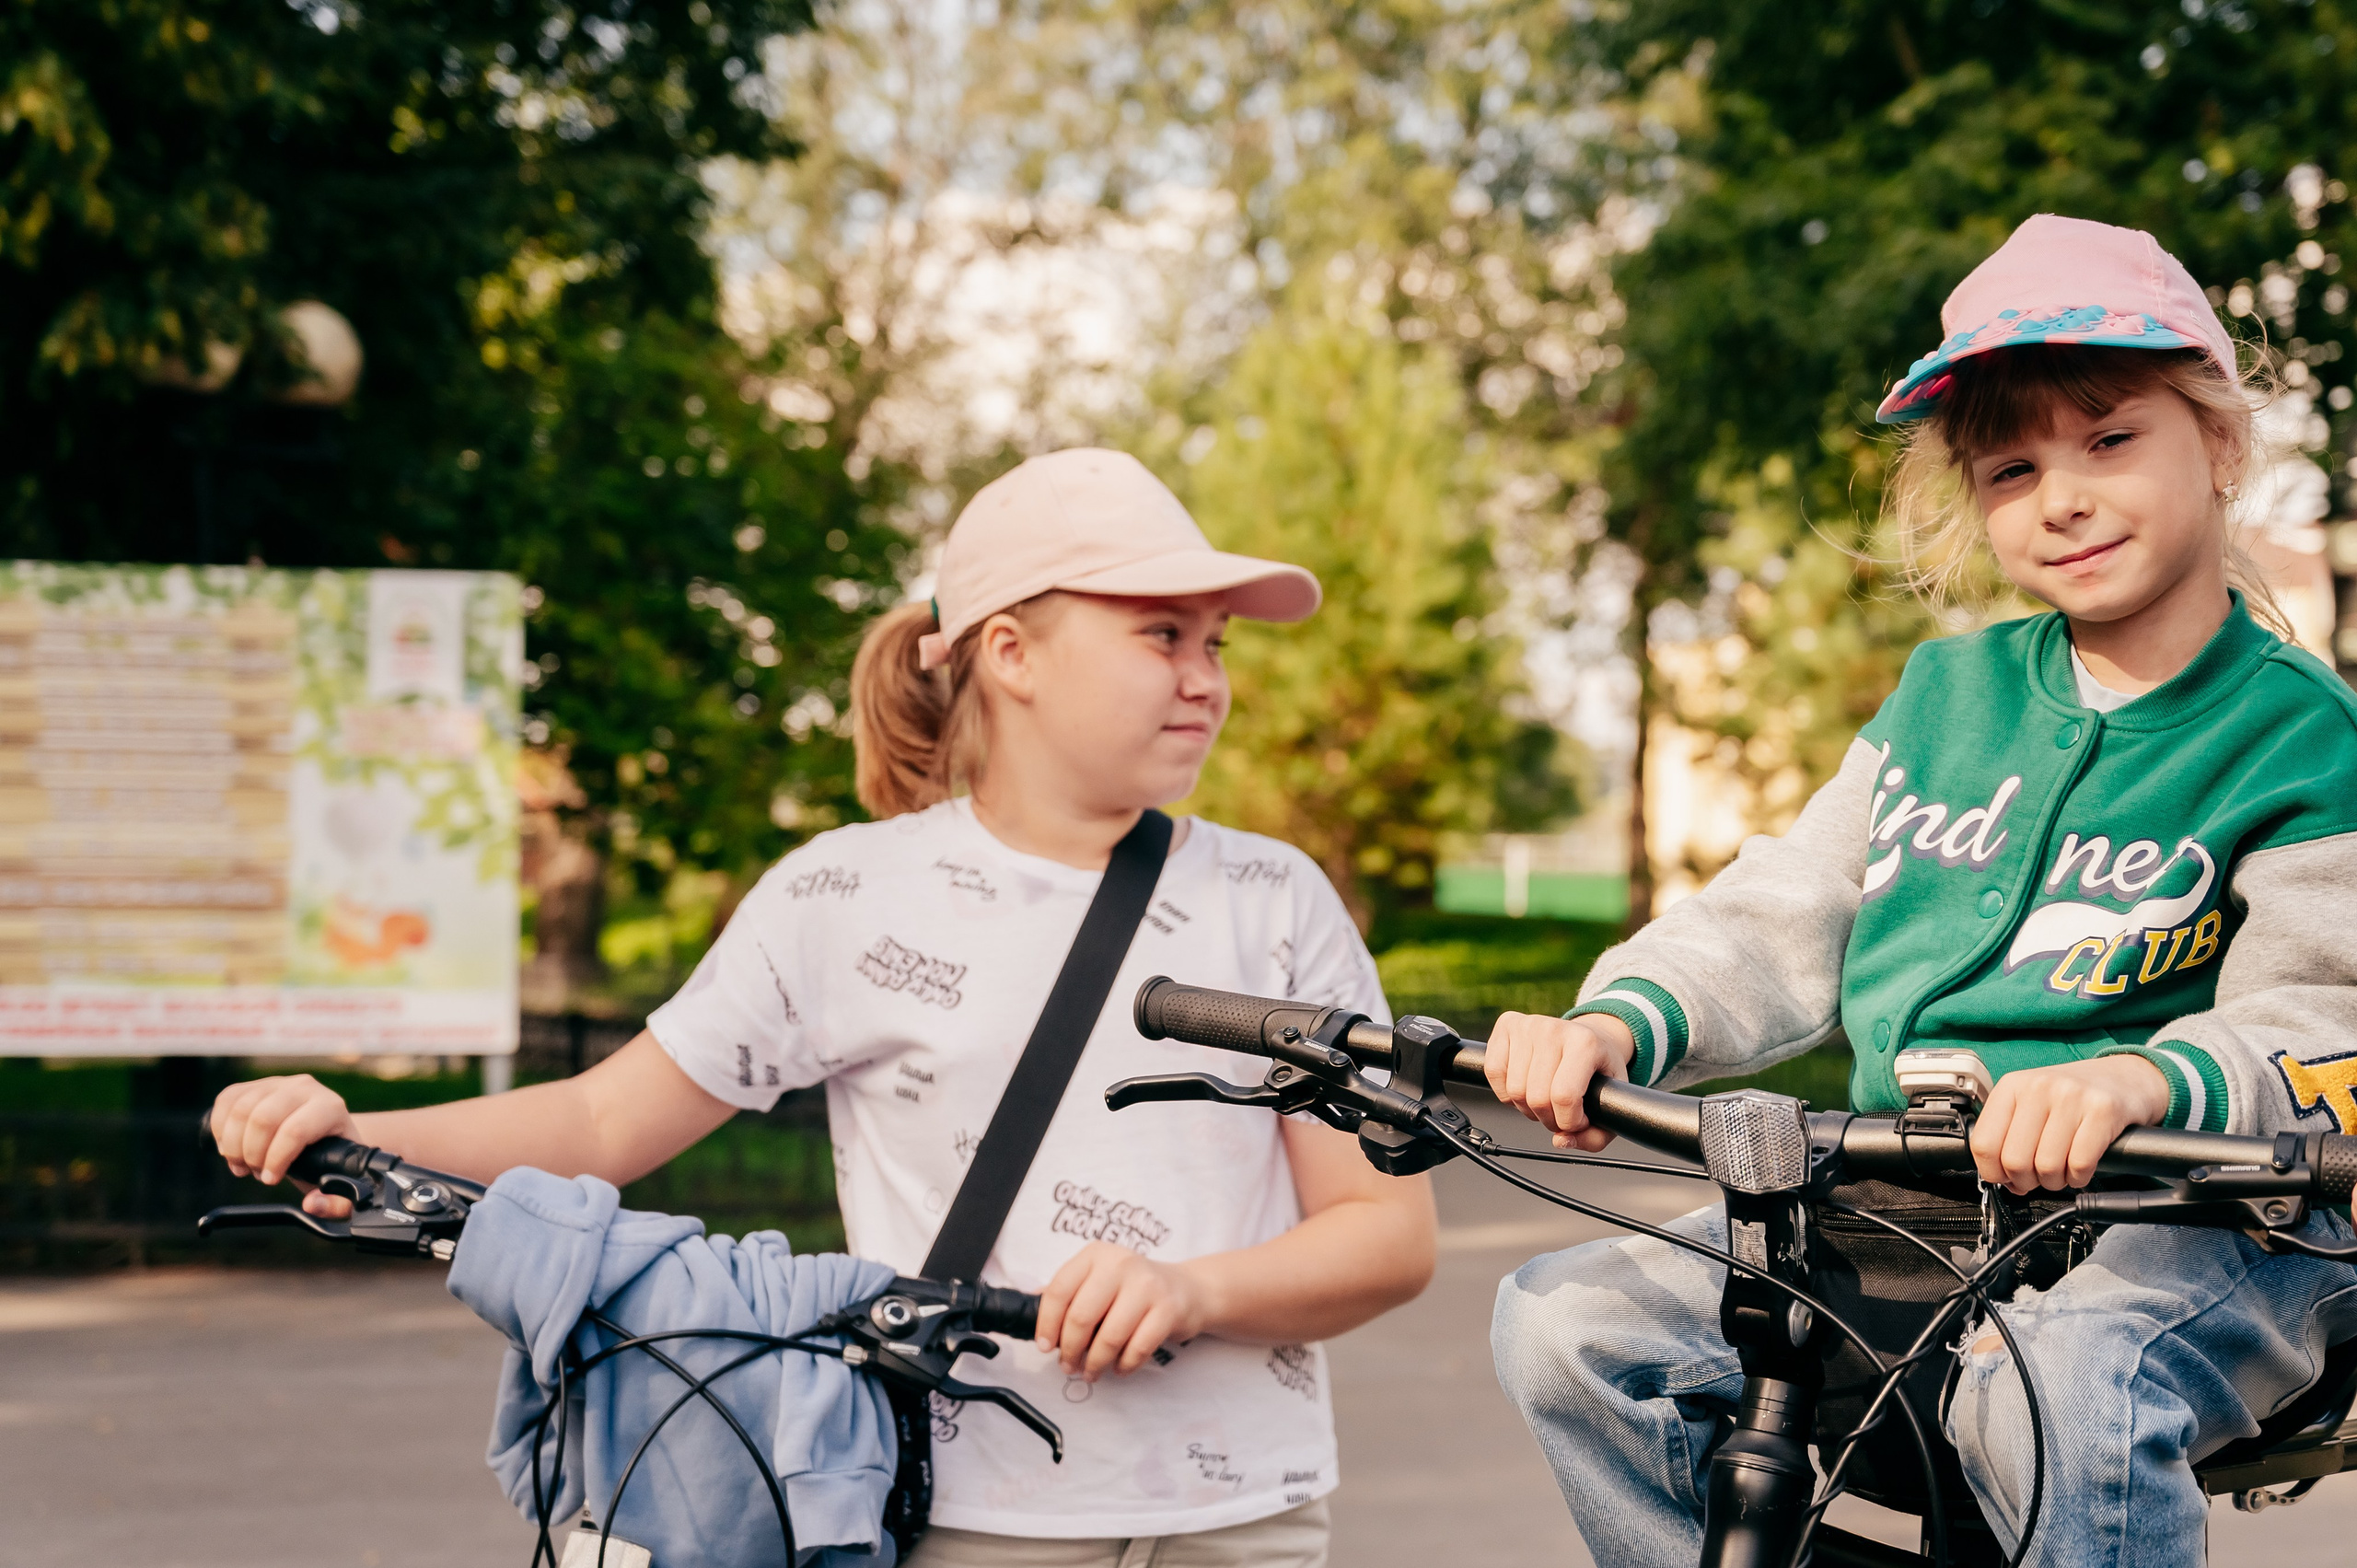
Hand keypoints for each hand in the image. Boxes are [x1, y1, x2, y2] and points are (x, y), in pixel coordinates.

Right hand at [210, 1074, 360, 1217]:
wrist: (322, 1134)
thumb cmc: (331, 1160)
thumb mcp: (341, 1184)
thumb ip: (337, 1203)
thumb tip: (312, 1203)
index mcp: (330, 1108)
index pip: (295, 1130)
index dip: (276, 1160)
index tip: (270, 1179)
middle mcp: (305, 1088)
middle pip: (263, 1119)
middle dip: (251, 1154)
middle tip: (254, 1173)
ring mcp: (278, 1082)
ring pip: (240, 1110)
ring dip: (233, 1145)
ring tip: (243, 1164)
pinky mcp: (254, 1085)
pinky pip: (225, 1101)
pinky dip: (220, 1130)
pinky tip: (231, 1148)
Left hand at [1033, 1242, 1211, 1379]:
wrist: (1186, 1290)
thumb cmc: (1133, 1289)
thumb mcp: (1099, 1279)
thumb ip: (1069, 1291)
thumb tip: (1029, 1306)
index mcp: (1096, 1255)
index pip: (1060, 1290)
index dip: (1047, 1323)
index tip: (1045, 1346)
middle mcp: (1121, 1264)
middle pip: (1081, 1316)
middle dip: (1070, 1350)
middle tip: (1068, 1365)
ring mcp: (1147, 1285)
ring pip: (1109, 1337)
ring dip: (1095, 1363)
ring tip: (1091, 1371)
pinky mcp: (1168, 1309)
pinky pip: (1137, 1348)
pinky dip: (1124, 1365)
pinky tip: (1119, 1368)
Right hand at [1483, 1011, 1637, 1150]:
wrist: (1590, 1036)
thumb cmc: (1599, 1069)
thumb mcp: (1611, 1102)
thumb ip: (1595, 1136)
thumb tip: (1560, 1141)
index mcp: (1585, 1044)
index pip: (1564, 1097)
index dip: (1568, 1122)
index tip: (1577, 1121)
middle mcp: (1554, 1029)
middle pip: (1537, 1098)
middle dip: (1548, 1119)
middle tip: (1559, 1113)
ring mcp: (1528, 1025)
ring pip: (1514, 1090)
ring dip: (1527, 1108)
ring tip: (1543, 1100)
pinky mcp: (1506, 1024)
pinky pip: (1494, 1073)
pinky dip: (1505, 1093)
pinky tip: (1523, 1088)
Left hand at [1969, 1057, 2171, 1193]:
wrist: (2125, 1077)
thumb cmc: (2073, 1096)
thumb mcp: (2030, 1103)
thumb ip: (2008, 1134)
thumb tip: (1999, 1177)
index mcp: (2012, 1086)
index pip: (1983, 1144)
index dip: (1994, 1173)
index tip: (2006, 1178)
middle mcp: (2039, 1087)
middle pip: (2015, 1160)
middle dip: (2026, 1182)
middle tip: (2038, 1178)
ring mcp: (2071, 1096)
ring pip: (2047, 1166)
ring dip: (2055, 1182)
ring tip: (2061, 1172)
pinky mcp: (2103, 1110)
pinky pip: (2080, 1164)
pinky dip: (2079, 1178)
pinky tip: (2080, 1170)